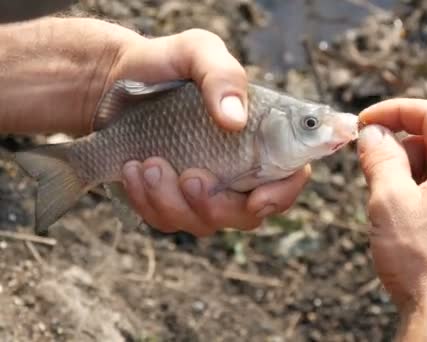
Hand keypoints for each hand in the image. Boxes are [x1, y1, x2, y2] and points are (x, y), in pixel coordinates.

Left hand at [0, 18, 309, 235]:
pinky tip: (132, 170)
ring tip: (148, 164)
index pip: (288, 180)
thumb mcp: (197, 51)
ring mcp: (204, 191)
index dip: (281, 195)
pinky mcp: (169, 201)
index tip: (257, 198)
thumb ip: (223, 75)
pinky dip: (147, 201)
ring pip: (203, 222)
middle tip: (190, 177)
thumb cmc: (166, 63)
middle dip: (217, 206)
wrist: (114, 79)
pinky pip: (166, 220)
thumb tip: (235, 120)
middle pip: (247, 216)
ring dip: (174, 201)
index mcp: (260, 139)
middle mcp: (237, 172)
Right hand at [356, 99, 426, 340]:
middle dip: (396, 150)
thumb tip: (372, 133)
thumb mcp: (390, 201)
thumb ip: (380, 158)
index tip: (364, 121)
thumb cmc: (423, 263)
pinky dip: (413, 195)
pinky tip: (399, 221)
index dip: (394, 111)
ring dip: (402, 175)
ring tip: (386, 207)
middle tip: (369, 172)